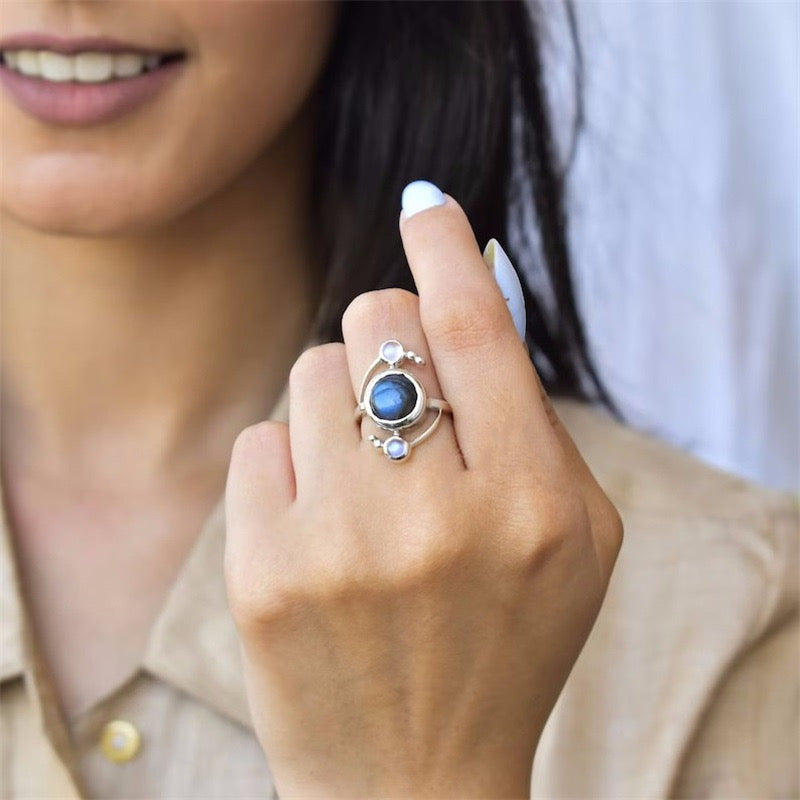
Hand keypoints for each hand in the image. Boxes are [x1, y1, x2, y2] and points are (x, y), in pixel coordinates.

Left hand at [224, 188, 622, 798]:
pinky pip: (261, 440)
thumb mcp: (571, 537)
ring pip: (312, 372)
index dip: (447, 250)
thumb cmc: (507, 641)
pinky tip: (319, 529)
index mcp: (531, 505)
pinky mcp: (262, 573)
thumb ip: (533, 413)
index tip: (426, 204)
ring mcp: (339, 548)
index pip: (476, 329)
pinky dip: (291, 465)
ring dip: (339, 408)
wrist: (414, 777)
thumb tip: (473, 287)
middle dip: (389, 339)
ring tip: (365, 485)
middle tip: (402, 397)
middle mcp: (435, 519)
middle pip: (376, 326)